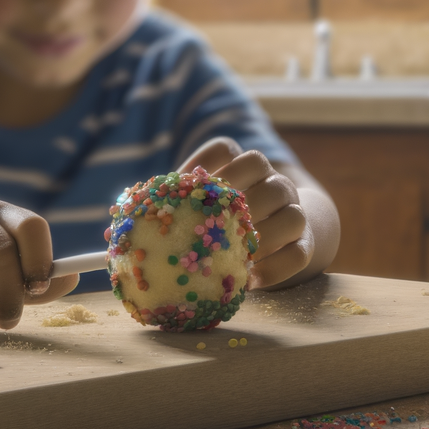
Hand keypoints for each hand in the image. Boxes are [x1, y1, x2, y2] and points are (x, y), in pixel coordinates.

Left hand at [177, 138, 313, 287]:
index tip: (181, 184)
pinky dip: (275, 268)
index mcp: (244, 168)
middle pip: (261, 169)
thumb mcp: (207, 212)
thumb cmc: (228, 226)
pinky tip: (250, 281)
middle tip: (212, 223)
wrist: (286, 239)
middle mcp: (273, 181)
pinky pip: (299, 253)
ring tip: (239, 257)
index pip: (225, 148)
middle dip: (234, 194)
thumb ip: (177, 211)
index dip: (202, 162)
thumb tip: (121, 228)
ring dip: (264, 235)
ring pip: (291, 212)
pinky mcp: (307, 242)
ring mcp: (295, 210)